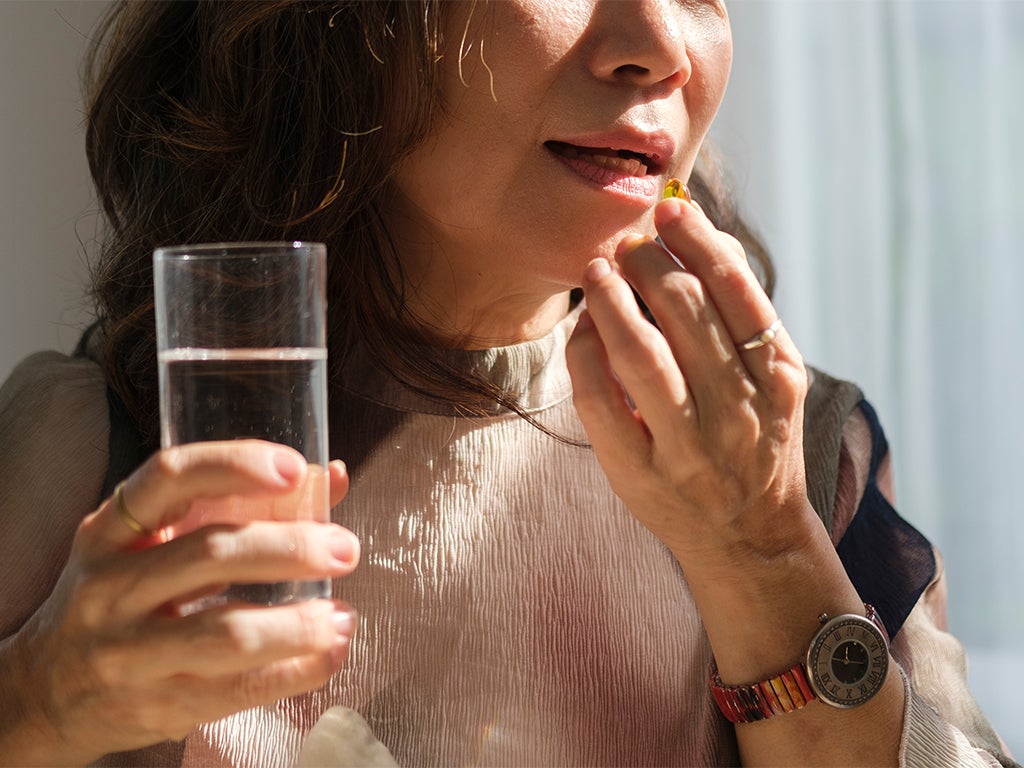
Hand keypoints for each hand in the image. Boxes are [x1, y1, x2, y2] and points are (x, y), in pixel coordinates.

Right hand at [0, 441, 359, 764]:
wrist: (46, 689)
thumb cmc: (118, 597)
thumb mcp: (150, 542)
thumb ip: (234, 506)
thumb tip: (332, 477)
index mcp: (111, 530)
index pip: (170, 477)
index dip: (234, 465)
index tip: (294, 469)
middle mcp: (111, 586)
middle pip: (213, 554)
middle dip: (291, 548)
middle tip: (344, 548)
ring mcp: (129, 651)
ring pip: (228, 632)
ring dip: (299, 623)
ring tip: (343, 615)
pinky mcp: (157, 705)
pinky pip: (239, 689)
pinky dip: (297, 671)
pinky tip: (329, 653)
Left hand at [565, 196, 810, 573]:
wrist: (750, 537)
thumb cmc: (757, 439)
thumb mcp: (773, 377)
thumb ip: (743, 309)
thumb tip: (702, 235)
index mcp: (777, 377)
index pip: (736, 289)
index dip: (697, 240)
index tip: (668, 211)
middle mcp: (738, 411)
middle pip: (685, 312)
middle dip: (647, 263)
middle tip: (626, 245)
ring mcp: (688, 448)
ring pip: (640, 354)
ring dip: (610, 300)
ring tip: (597, 272)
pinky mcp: (639, 475)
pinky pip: (600, 401)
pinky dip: (585, 353)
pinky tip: (584, 328)